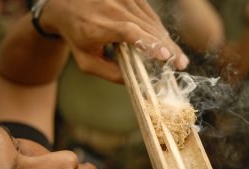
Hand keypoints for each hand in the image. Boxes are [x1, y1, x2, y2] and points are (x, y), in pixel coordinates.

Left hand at [42, 0, 188, 82]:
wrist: (66, 4)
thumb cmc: (76, 35)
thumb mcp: (86, 61)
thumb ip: (109, 73)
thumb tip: (134, 80)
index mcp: (99, 26)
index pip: (129, 32)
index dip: (148, 43)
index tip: (165, 56)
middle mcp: (114, 8)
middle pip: (148, 28)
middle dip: (167, 47)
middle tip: (181, 63)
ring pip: (152, 21)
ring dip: (165, 40)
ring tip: (176, 56)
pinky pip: (150, 15)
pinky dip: (158, 30)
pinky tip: (164, 42)